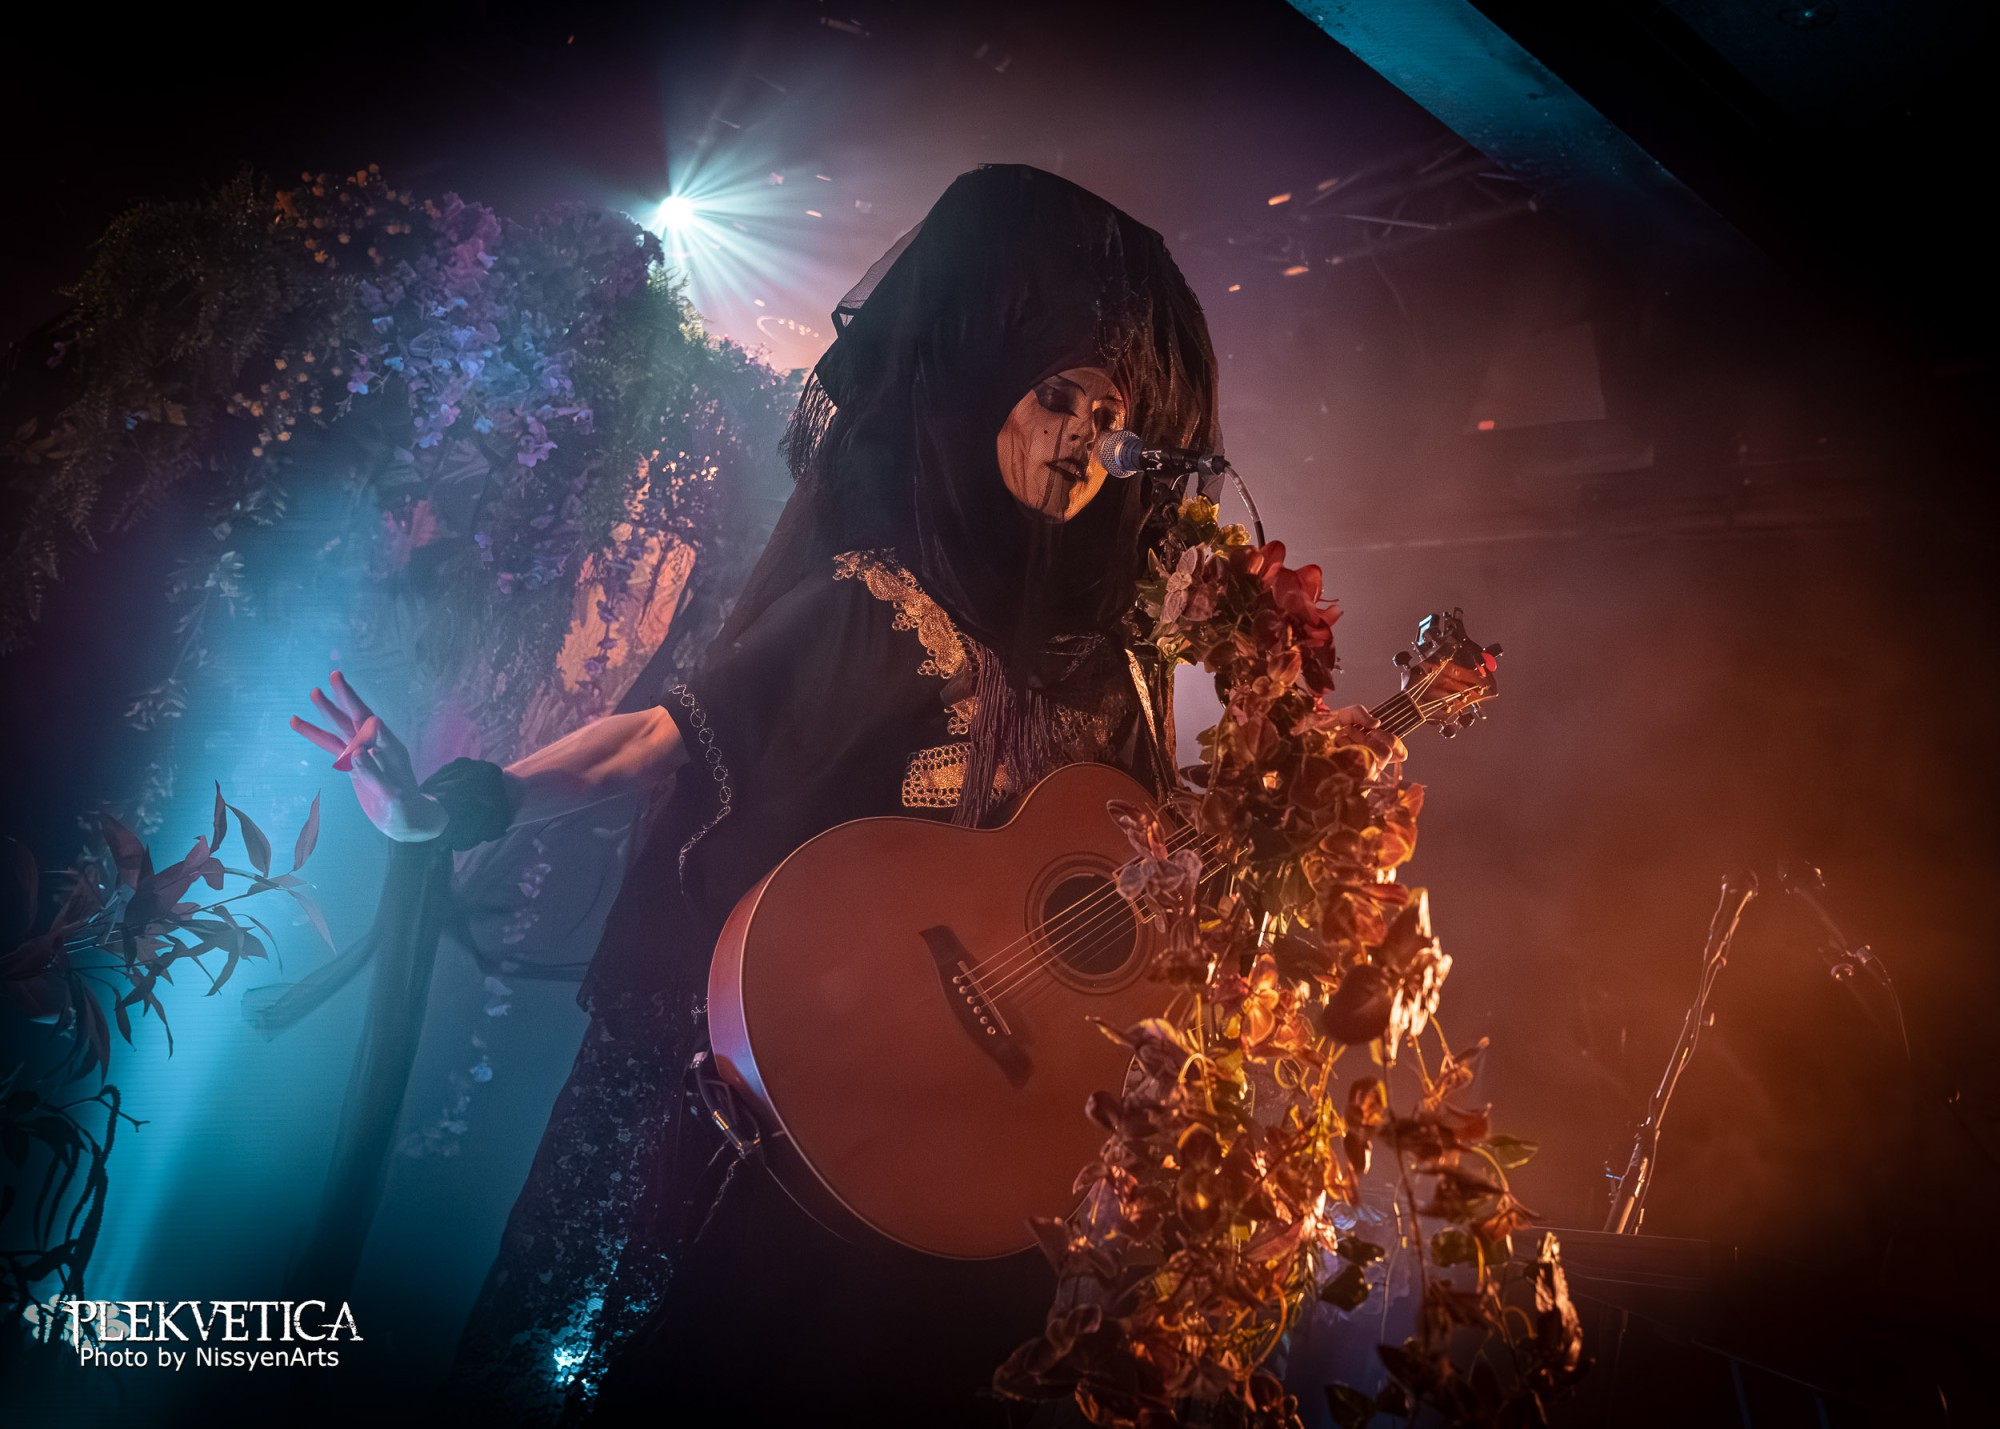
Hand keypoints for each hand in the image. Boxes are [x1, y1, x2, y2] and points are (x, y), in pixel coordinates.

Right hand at [289, 672, 447, 842]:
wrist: (405, 818)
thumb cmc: (405, 807)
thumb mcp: (393, 794)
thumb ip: (375, 773)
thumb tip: (356, 752)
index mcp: (391, 749)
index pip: (373, 725)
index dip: (361, 710)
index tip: (354, 703)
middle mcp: (376, 746)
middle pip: (357, 718)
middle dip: (346, 698)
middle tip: (334, 675)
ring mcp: (362, 753)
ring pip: (341, 729)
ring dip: (328, 712)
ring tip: (313, 692)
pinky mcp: (352, 764)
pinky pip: (332, 746)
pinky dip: (316, 735)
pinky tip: (299, 723)